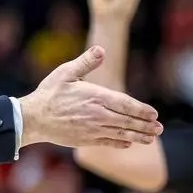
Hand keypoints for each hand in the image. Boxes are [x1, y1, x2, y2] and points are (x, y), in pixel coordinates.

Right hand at [17, 46, 161, 148]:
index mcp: (96, 97)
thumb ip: (86, 62)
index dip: (141, 110)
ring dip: (138, 136)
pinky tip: (129, 143)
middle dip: (145, 125)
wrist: (33, 118)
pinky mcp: (85, 139)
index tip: (154, 113)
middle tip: (159, 128)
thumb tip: (101, 49)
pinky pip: (108, 142)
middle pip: (127, 121)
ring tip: (151, 138)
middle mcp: (98, 115)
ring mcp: (92, 129)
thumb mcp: (66, 72)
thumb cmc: (49, 92)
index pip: (126, 104)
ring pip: (121, 133)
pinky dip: (120, 143)